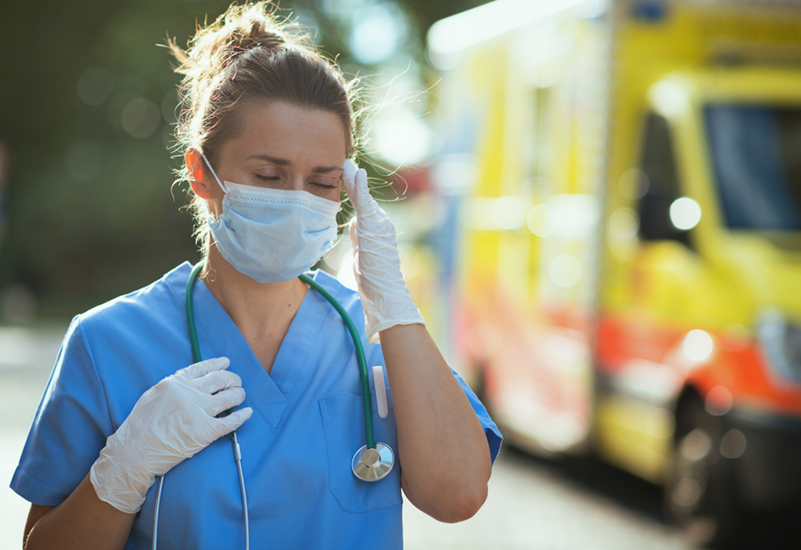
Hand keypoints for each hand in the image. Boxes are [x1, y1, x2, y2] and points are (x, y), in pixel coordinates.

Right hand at [90, 357, 251, 513]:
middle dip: (232, 379)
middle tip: (237, 382)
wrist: (134, 453)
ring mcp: (198, 413)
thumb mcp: (152, 396)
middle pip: (220, 380)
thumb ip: (172, 387)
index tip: (226, 363)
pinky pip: (231, 422)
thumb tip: (191, 381)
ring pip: (229, 397)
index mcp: (174, 383)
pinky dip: (242, 416)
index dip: (217, 364)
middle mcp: (188, 394)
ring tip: (241, 395)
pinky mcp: (205, 432)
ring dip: (238, 394)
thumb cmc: (139, 428)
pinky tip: (247, 413)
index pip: (202, 368)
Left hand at [342, 159, 424, 342]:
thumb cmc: (374, 283)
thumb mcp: (361, 256)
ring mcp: (379, 224)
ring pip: (362, 198)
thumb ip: (358, 239)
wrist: (386, 294)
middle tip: (345, 164)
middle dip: (353, 181)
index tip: (346, 177)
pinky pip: (365, 204)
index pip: (363, 206)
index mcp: (376, 230)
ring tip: (346, 164)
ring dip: (353, 180)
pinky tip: (356, 173)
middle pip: (362, 198)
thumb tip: (353, 226)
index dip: (354, 191)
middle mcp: (381, 223)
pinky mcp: (374, 228)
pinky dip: (360, 187)